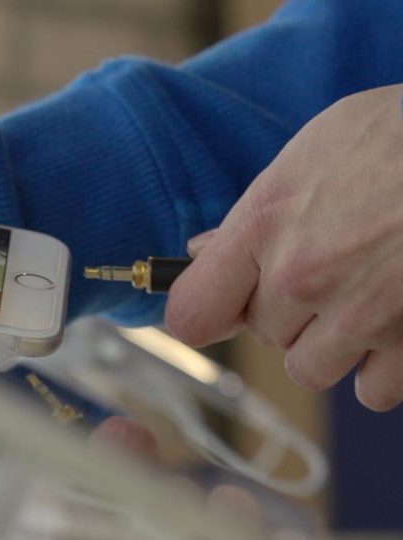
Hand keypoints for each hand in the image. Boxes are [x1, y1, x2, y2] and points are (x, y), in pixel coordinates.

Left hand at [166, 84, 402, 410]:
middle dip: (286, 311)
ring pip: (309, 368)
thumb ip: (255, 212)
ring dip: (330, 343)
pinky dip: (382, 368)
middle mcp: (301, 277)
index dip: (204, 312)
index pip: (190, 314)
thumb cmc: (399, 134)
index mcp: (263, 224)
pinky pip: (373, 390)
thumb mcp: (311, 149)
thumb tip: (203, 253)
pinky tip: (394, 324)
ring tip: (364, 294)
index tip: (222, 305)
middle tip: (331, 266)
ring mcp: (359, 314)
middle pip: (261, 335)